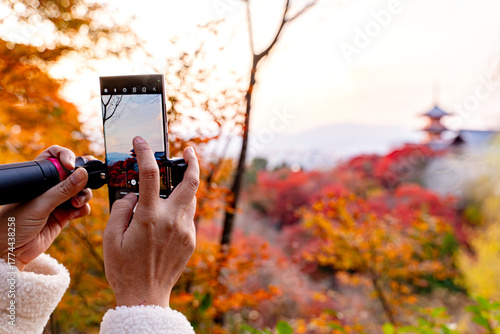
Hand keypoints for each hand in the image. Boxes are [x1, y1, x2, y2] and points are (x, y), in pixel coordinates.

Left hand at [0, 146, 92, 270]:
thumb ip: (63, 190)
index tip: (72, 166)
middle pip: (73, 174)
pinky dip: (82, 209)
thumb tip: (83, 173)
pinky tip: (75, 214)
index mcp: (39, 178)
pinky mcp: (64, 216)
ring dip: (83, 196)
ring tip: (76, 204)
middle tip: (84, 183)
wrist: (10, 251)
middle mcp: (49, 188)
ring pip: (80, 191)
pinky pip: (81, 208)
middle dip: (82, 178)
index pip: (56, 157)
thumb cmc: (14, 223)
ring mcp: (57, 202)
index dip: (66, 157)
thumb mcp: (40, 204)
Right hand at [103, 136, 198, 307]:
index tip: (140, 141)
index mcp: (150, 217)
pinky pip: (187, 216)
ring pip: (190, 199)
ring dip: (183, 187)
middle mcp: (172, 220)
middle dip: (192, 161)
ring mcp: (185, 230)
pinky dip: (178, 208)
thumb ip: (121, 210)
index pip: (149, 175)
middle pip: (191, 182)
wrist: (145, 296)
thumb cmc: (123, 268)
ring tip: (171, 184)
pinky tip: (166, 215)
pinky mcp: (190, 240)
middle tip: (188, 150)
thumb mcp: (110, 238)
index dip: (144, 153)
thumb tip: (133, 195)